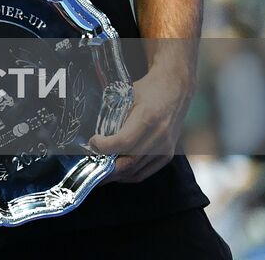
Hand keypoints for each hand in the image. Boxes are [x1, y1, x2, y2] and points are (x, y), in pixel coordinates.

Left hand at [90, 66, 191, 183]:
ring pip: (136, 170)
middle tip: (89, 168)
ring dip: (116, 175)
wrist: (175, 89)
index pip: (124, 142)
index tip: (93, 142)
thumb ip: (113, 115)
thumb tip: (93, 133)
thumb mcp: (127, 95)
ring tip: (99, 172)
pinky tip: (116, 172)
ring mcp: (165, 148)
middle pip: (130, 162)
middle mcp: (159, 136)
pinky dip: (129, 175)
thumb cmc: (148, 90)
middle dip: (107, 169)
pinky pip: (146, 172)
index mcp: (148, 118)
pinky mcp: (167, 155)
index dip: (105, 147)